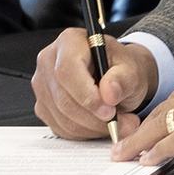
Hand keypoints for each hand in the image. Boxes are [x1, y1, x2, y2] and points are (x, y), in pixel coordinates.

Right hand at [31, 27, 158, 140]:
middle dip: (94, 118)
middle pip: (63, 98)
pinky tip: (101, 125)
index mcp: (69, 41)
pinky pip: (61, 128)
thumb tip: (109, 92)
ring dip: (93, 128)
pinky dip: (85, 133)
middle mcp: (49, 61)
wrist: (116, 78)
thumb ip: (123, 78)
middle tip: (122, 122)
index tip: (109, 110)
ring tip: (119, 123)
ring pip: (63, 118)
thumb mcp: (131, 69)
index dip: (87, 95)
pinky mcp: (43, 106)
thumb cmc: (120, 68)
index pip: (67, 71)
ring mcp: (42, 85)